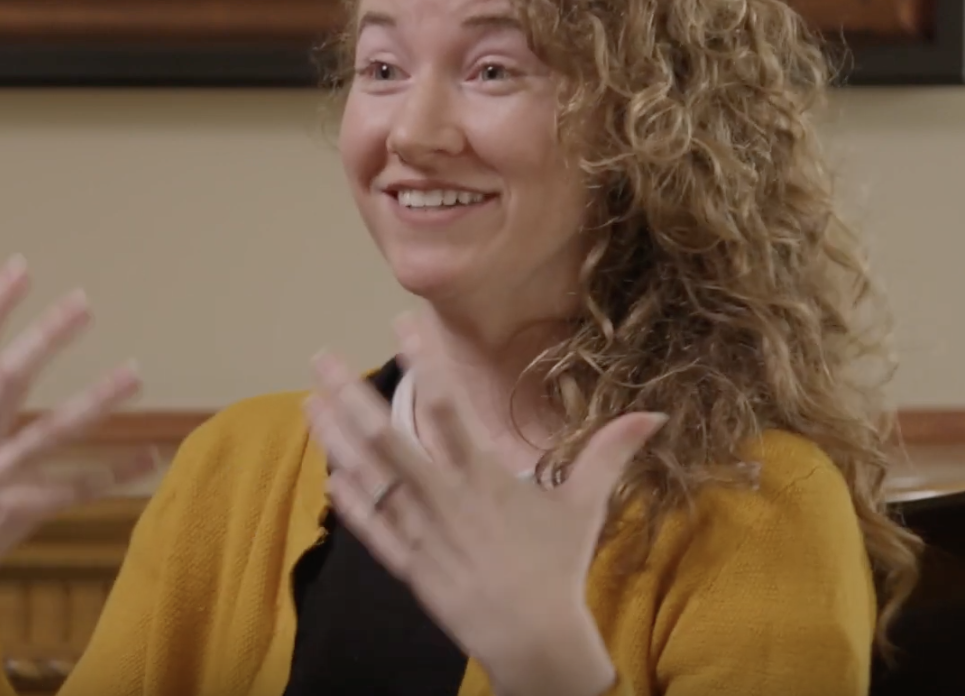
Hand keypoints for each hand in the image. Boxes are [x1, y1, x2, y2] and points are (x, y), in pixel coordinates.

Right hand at [0, 256, 155, 598]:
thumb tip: (17, 352)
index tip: (22, 265)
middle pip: (10, 376)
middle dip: (45, 337)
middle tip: (84, 302)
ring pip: (52, 430)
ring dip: (97, 399)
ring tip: (136, 372)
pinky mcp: (17, 511)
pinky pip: (74, 489)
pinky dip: (115, 473)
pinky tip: (150, 457)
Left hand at [303, 315, 665, 695]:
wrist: (535, 642)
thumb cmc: (558, 568)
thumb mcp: (585, 506)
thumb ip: (610, 453)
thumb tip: (655, 414)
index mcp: (484, 477)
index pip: (448, 407)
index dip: (423, 362)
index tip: (403, 322)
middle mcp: (445, 499)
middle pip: (387, 438)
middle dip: (351, 396)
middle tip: (321, 357)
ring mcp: (420, 532)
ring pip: (368, 479)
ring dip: (336, 440)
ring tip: (309, 402)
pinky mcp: (407, 565)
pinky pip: (370, 529)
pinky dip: (349, 503)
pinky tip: (328, 474)